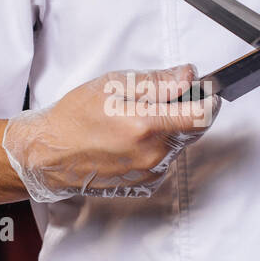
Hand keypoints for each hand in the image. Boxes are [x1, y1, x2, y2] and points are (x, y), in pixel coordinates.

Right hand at [2, 64, 218, 201]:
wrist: (50, 155)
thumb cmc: (75, 117)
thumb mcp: (113, 85)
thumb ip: (157, 81)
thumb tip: (188, 76)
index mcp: (146, 126)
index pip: (202, 115)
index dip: (209, 98)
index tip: (207, 89)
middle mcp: (153, 154)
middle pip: (193, 129)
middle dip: (185, 111)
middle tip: (159, 100)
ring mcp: (150, 173)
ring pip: (179, 144)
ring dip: (169, 129)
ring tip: (137, 119)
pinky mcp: (146, 184)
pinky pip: (165, 159)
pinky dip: (157, 145)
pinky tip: (132, 139)